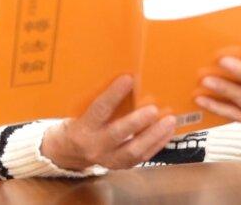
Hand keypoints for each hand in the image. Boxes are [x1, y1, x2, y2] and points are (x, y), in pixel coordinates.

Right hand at [40, 74, 176, 170]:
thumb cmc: (84, 122)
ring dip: (154, 135)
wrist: (71, 151)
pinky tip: (169, 130)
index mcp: (84, 127)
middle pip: (117, 134)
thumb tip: (129, 76)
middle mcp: (95, 145)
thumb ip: (103, 100)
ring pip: (133, 151)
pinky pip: (142, 157)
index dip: (113, 95)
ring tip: (170, 120)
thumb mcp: (84, 111)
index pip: (99, 109)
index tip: (128, 79)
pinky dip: (158, 143)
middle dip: (136, 122)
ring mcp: (108, 159)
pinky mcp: (122, 165)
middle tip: (153, 109)